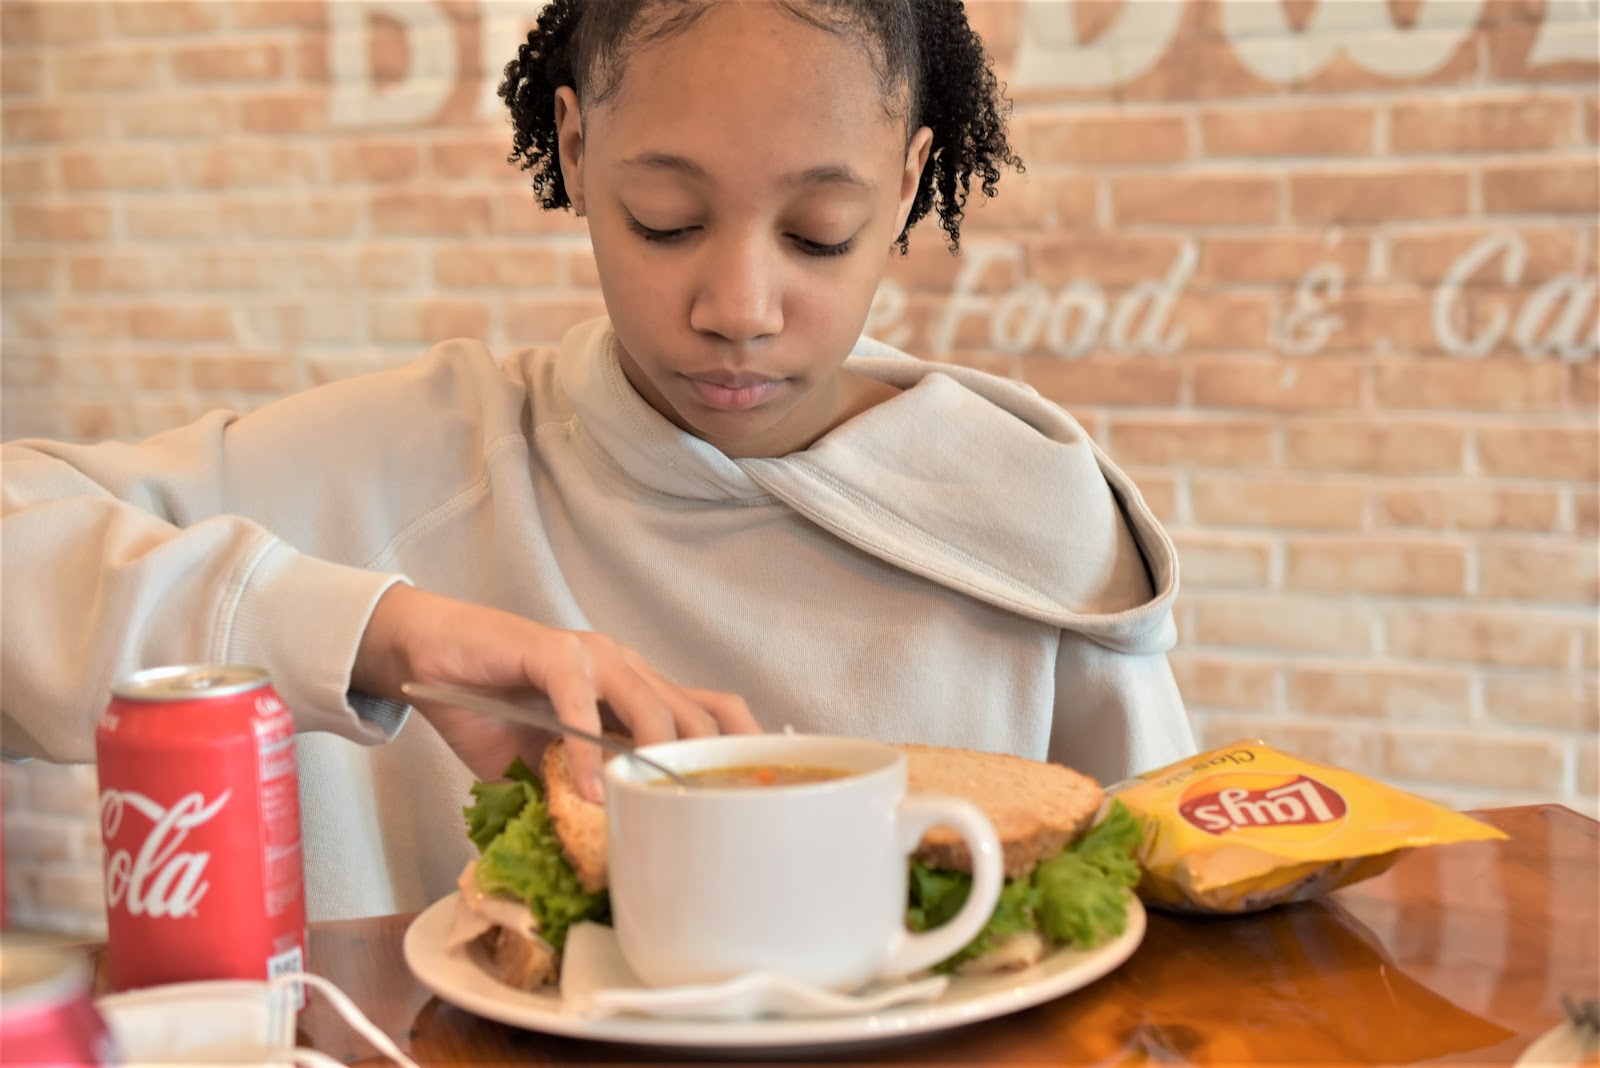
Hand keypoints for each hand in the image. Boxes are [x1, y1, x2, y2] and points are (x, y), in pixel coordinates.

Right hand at [352, 585, 759, 799]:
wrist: (427, 654)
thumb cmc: (490, 707)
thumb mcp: (545, 766)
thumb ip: (578, 797)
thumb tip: (607, 862)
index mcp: (640, 692)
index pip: (715, 715)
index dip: (743, 752)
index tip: (755, 802)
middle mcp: (629, 670)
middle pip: (699, 718)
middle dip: (708, 772)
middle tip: (703, 825)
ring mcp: (594, 657)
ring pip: (653, 707)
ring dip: (657, 762)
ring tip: (652, 808)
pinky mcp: (550, 653)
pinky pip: (580, 701)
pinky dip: (587, 751)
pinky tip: (588, 789)